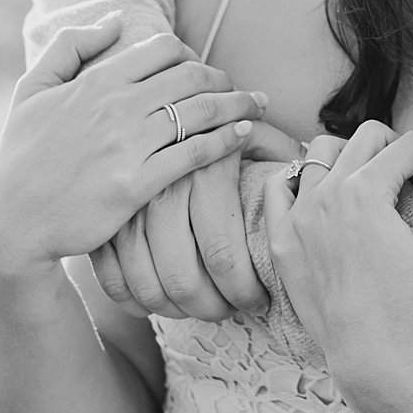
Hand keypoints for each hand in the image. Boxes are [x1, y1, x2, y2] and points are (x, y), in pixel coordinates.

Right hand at [0, 19, 263, 282]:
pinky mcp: (137, 184)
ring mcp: (128, 145)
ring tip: (258, 105)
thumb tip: (115, 18)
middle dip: (224, 79)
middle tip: (241, 88)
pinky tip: (243, 135)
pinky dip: (226, 140)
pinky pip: (195, 153)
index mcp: (95, 81)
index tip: (201, 69)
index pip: (163, 49)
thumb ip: (70, 45)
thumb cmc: (20, 155)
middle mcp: (116, 107)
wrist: (10, 222)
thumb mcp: (31, 89)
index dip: (190, 55)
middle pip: (192, 76)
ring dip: (239, 104)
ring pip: (201, 111)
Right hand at [91, 119, 299, 321]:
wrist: (151, 101)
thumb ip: (281, 155)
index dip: (244, 289)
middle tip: (231, 310)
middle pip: (183, 280)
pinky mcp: (102, 218)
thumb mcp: (254, 129)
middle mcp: (163, 188)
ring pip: (147, 285)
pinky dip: (133, 301)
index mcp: (206, 168)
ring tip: (201, 309)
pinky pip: (111, 278)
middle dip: (213, 308)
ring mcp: (127, 206)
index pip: (225, 255)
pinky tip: (156, 304)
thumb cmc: (217, 122)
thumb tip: (310, 183)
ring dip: (177, 310)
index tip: (260, 299)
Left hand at [262, 125, 412, 412]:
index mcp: (366, 192)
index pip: (409, 145)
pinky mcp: (281, 241)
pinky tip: (323, 194)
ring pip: (320, 151)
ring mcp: (298, 217)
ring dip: (351, 156)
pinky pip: (280, 186)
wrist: (373, 360)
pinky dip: (300, 178)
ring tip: (371, 183)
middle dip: (397, 148)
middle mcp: (326, 195)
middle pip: (367, 136)